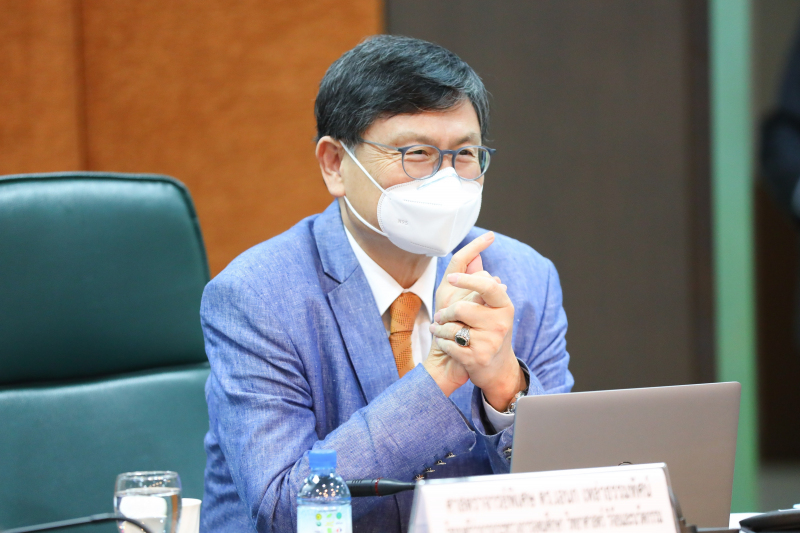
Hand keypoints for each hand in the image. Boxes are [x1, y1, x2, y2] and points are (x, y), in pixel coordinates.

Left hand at [430, 271, 524, 411]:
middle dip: (445, 312)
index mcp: (504, 306)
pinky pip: (448, 345)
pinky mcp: (477, 359)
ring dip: (440, 329)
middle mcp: (500, 323)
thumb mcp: (489, 307)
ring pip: (451, 327)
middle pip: (461, 307)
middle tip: (441, 316)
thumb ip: (480, 282)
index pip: (487, 286)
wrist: (495, 369)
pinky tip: (444, 344)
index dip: (468, 279)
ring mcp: (490, 342)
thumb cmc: (488, 331)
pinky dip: (442, 344)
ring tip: (441, 330)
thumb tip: (474, 256)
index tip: (452, 278)